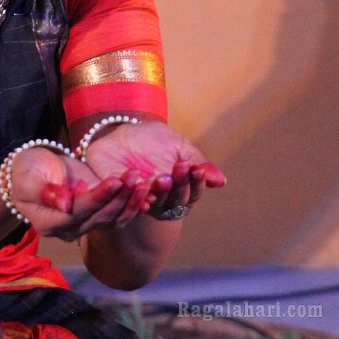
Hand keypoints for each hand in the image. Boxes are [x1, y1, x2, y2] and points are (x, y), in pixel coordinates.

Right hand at [8, 146, 155, 242]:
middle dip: (120, 196)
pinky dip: (134, 204)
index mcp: (50, 223)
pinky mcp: (99, 214)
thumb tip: (64, 206)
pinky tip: (148, 192)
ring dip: (131, 201)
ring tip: (143, 180)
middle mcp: (69, 229)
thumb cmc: (27, 172)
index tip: (115, 179)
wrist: (35, 171)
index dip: (98, 197)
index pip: (79, 212)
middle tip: (135, 174)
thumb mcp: (28, 177)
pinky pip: (119, 215)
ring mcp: (86, 223)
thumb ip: (44, 191)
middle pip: (100, 217)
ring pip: (114, 219)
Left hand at [77, 120, 224, 219]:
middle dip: (179, 185)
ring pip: (153, 204)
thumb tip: (221, 181)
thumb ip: (197, 162)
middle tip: (179, 168)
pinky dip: (135, 200)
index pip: (192, 193)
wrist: (121, 132)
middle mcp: (161, 200)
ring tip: (162, 178)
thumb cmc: (155, 141)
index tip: (197, 169)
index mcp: (178, 189)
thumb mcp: (178, 147)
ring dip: (159, 193)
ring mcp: (139, 201)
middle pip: (175, 202)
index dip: (196, 183)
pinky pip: (127, 206)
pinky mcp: (118, 199)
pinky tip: (141, 191)